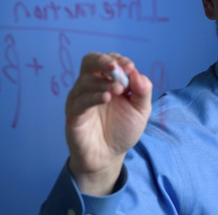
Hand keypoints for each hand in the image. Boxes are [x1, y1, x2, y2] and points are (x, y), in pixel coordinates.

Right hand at [65, 52, 151, 194]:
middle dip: (103, 61)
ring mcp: (80, 98)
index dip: (119, 60)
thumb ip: (143, 91)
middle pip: (90, 61)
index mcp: (107, 80)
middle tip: (116, 69)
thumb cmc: (123, 129)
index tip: (130, 67)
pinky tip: (106, 98)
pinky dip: (94, 96)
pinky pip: (80, 101)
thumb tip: (138, 73)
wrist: (109, 156)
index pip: (109, 60)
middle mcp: (91, 85)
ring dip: (103, 82)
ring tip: (118, 89)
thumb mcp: (141, 110)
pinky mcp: (74, 114)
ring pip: (85, 80)